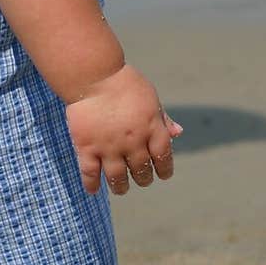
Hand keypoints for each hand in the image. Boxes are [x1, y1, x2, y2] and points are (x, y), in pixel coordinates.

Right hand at [66, 64, 182, 196]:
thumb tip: (178, 133)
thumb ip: (163, 119)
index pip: (164, 158)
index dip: (164, 169)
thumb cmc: (124, 83)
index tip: (162, 174)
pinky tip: (94, 189)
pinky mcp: (87, 147)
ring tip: (121, 188)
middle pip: (141, 170)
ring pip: (117, 178)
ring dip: (121, 186)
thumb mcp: (151, 98)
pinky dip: (92, 185)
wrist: (94, 75)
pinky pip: (89, 173)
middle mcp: (134, 142)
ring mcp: (109, 147)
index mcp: (153, 128)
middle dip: (143, 178)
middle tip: (141, 179)